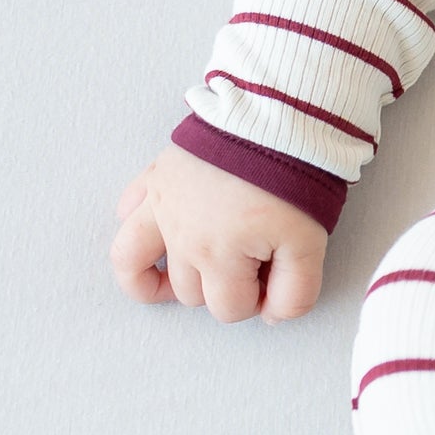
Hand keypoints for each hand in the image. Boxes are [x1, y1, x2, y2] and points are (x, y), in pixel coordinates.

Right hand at [111, 143, 327, 321]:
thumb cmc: (295, 179)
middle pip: (190, 293)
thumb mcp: (309, 244)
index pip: (230, 309)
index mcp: (217, 256)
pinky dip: (135, 229)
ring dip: (166, 276)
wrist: (278, 119)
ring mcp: (161, 206)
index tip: (275, 277)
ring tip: (192, 275)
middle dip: (223, 287)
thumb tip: (272, 316)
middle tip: (251, 263)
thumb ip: (295, 293)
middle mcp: (179, 236)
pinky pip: (125, 212)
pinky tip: (159, 236)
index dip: (258, 301)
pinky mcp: (155, 177)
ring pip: (136, 264)